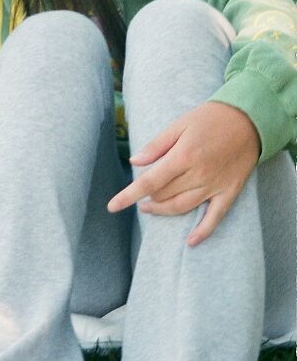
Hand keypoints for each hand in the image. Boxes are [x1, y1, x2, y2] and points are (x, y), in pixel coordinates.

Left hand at [107, 102, 260, 245]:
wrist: (249, 120)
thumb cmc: (209, 118)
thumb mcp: (178, 125)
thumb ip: (156, 146)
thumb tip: (135, 161)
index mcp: (183, 157)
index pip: (149, 183)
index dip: (128, 196)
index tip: (112, 206)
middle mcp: (198, 175)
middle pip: (163, 195)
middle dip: (147, 195)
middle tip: (142, 189)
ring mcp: (215, 186)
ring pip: (182, 207)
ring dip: (163, 210)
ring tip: (150, 207)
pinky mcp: (230, 192)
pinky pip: (215, 217)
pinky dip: (203, 231)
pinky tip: (190, 241)